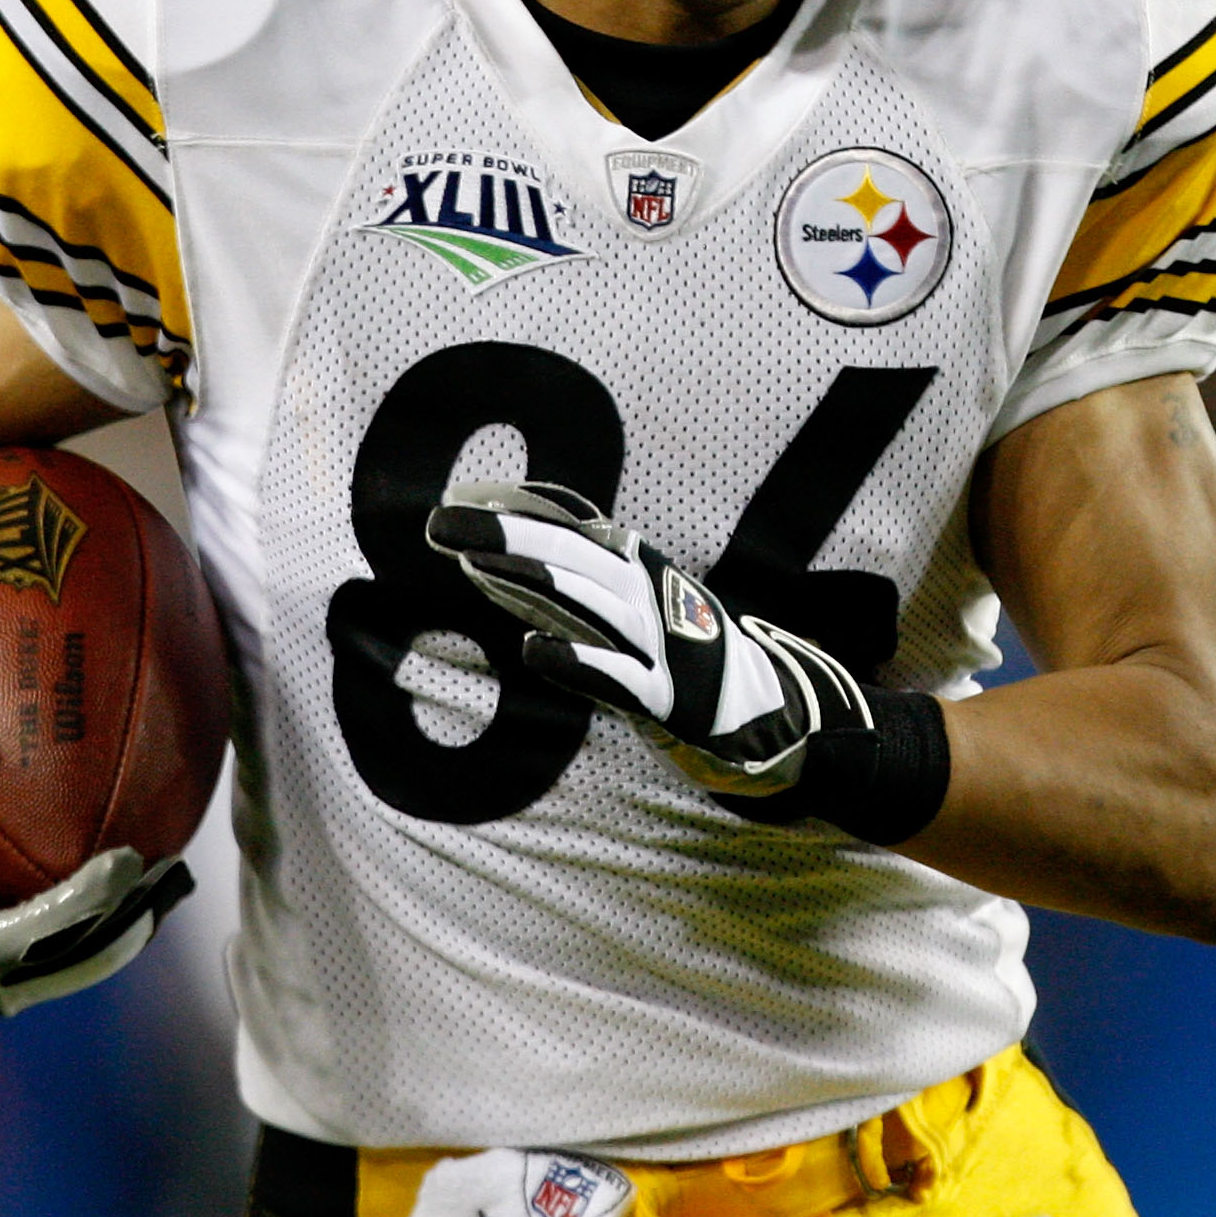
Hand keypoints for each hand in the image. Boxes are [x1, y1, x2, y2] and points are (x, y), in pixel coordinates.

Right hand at [0, 719, 191, 1024]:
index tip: (128, 860)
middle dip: (128, 919)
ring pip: (77, 966)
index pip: (35, 933)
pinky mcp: (2, 984)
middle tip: (171, 872)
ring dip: (127, 927)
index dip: (86, 901)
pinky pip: (64, 958)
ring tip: (174, 883)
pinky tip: (136, 886)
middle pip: (75, 959)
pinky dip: (101, 926)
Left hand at [426, 481, 874, 797]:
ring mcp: (661, 645)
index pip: (575, 524)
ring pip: (590, 603)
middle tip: (438, 524)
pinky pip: (617, 677)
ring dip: (530, 578)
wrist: (777, 718)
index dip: (518, 508)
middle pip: (572, 555)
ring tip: (472, 563)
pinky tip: (533, 649)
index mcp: (644, 568)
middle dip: (504, 534)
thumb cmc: (691, 658)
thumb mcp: (641, 601)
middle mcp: (652, 595)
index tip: (458, 499)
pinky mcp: (669, 698)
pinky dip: (577, 661)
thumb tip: (505, 544)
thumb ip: (582, 574)